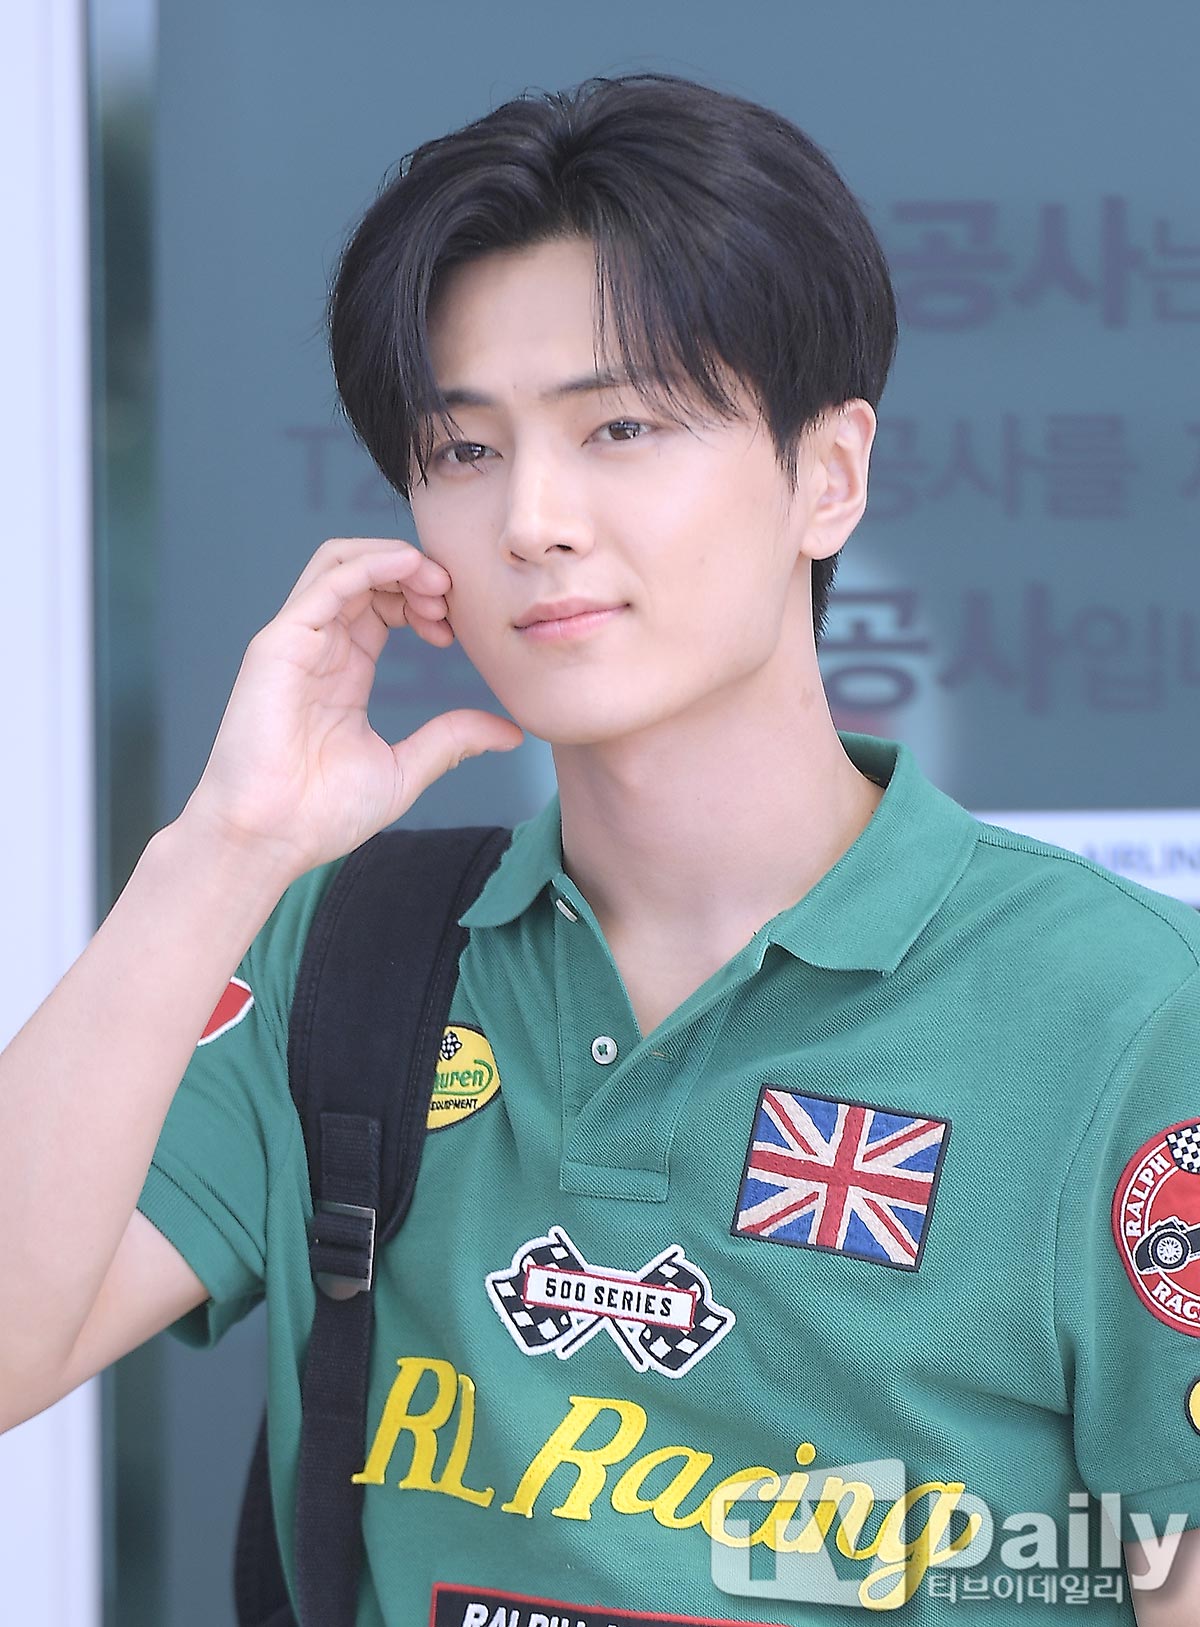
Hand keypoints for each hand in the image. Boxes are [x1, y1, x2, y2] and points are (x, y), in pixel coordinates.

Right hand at [178, 537, 522, 878]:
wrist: (269, 838)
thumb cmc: (321, 813)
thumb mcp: (404, 768)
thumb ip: (452, 740)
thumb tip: (511, 732)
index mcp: (344, 670)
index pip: (385, 605)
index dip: (425, 602)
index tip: (457, 631)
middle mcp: (318, 647)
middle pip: (367, 574)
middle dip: (417, 574)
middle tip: (454, 599)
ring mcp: (295, 641)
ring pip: (343, 563)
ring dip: (396, 559)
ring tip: (437, 582)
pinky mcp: (278, 644)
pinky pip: (326, 581)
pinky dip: (371, 563)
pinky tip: (409, 566)